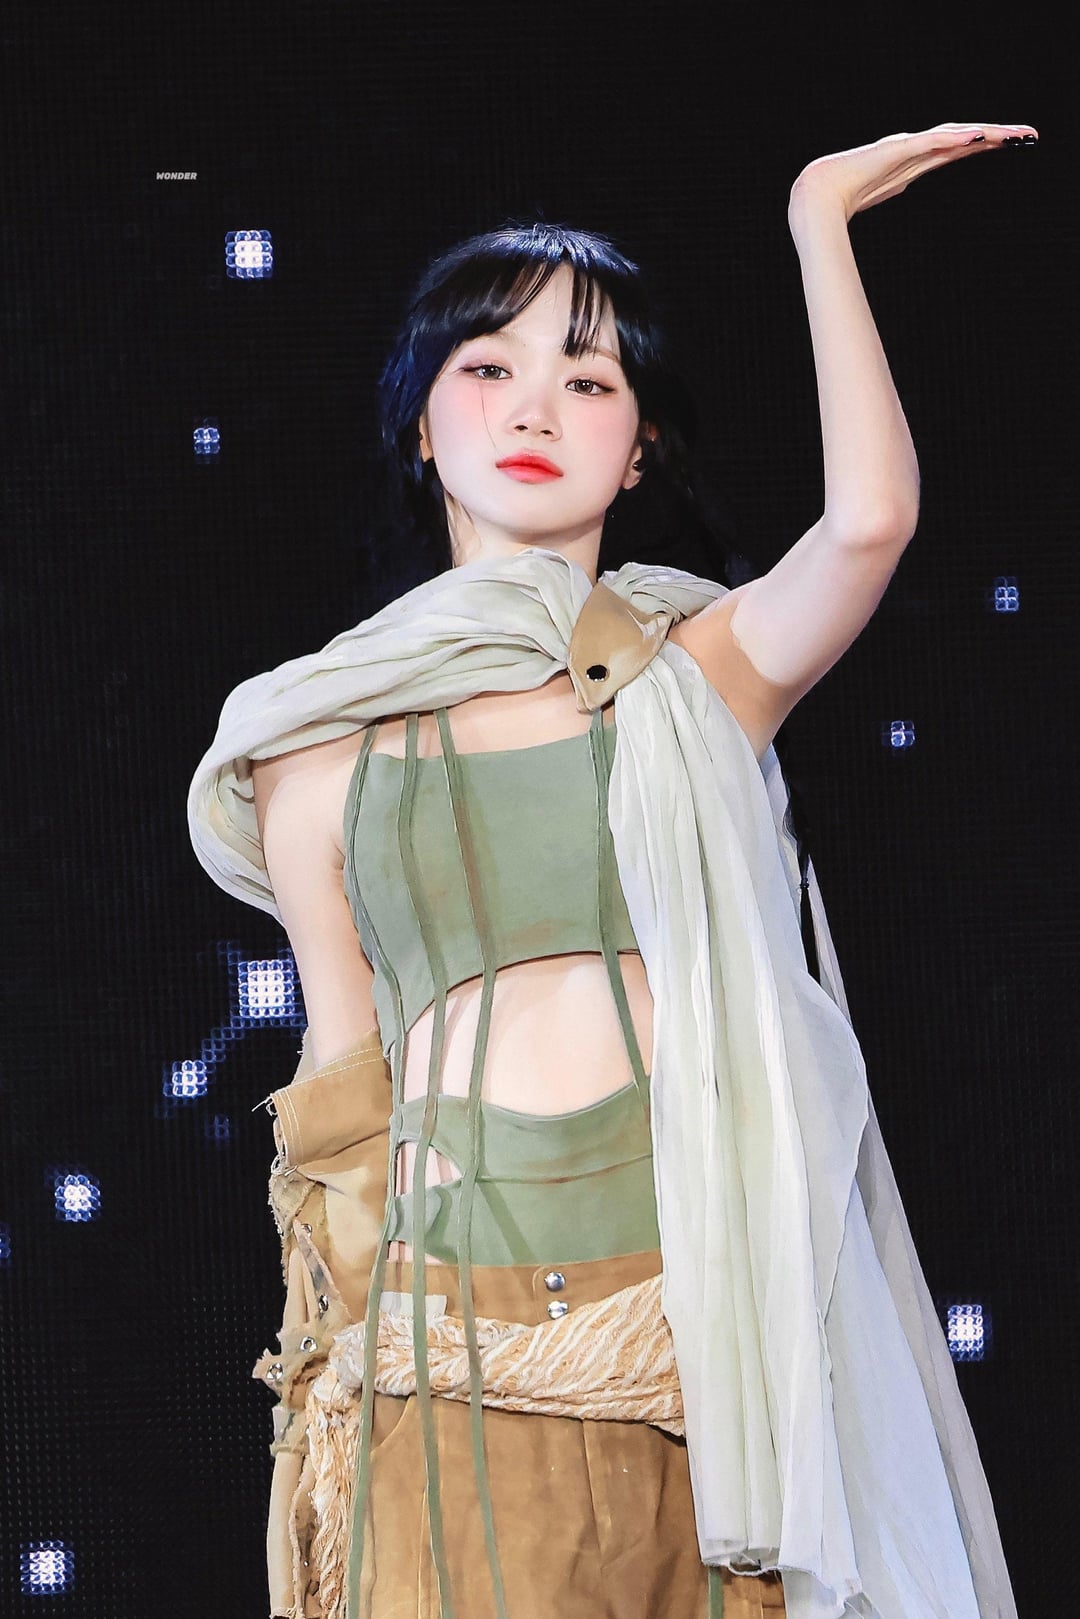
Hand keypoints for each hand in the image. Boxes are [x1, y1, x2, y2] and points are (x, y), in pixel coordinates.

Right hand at [790, 123, 1038, 221]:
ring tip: (1014, 135)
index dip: (983, 143)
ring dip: (985, 133)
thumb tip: (898, 205)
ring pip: (953, 136)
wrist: (812, 199)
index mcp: (910, 165)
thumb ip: (890, 200)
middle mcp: (912, 152)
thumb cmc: (836, 206)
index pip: (955, 149)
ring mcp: (903, 149)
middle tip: (1028, 135)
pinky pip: (931, 142)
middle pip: (962, 138)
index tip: (1010, 143)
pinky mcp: (894, 152)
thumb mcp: (875, 204)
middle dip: (996, 135)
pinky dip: (954, 139)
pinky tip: (976, 138)